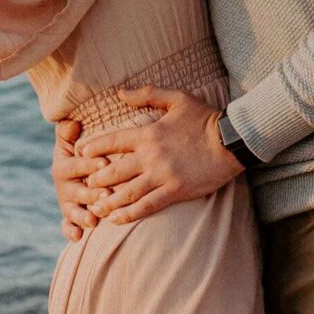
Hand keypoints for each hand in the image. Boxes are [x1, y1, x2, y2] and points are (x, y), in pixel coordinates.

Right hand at [51, 117, 96, 240]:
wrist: (81, 167)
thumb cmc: (82, 150)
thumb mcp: (74, 139)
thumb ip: (69, 132)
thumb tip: (71, 123)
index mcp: (63, 166)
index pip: (75, 165)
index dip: (88, 164)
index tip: (105, 162)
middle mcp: (64, 186)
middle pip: (75, 191)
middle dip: (89, 194)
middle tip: (105, 195)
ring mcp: (67, 203)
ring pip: (72, 211)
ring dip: (81, 217)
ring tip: (93, 221)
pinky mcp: (71, 217)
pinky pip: (67, 226)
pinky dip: (71, 232)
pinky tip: (78, 237)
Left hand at [75, 86, 243, 225]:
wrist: (232, 141)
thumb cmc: (205, 119)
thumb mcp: (177, 99)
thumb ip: (147, 95)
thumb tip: (120, 93)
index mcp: (149, 134)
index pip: (113, 141)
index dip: (93, 148)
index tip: (81, 153)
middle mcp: (151, 157)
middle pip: (114, 171)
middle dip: (95, 179)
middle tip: (84, 185)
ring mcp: (162, 176)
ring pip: (127, 192)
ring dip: (107, 201)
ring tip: (93, 207)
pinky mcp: (175, 191)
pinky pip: (147, 206)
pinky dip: (129, 213)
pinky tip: (116, 219)